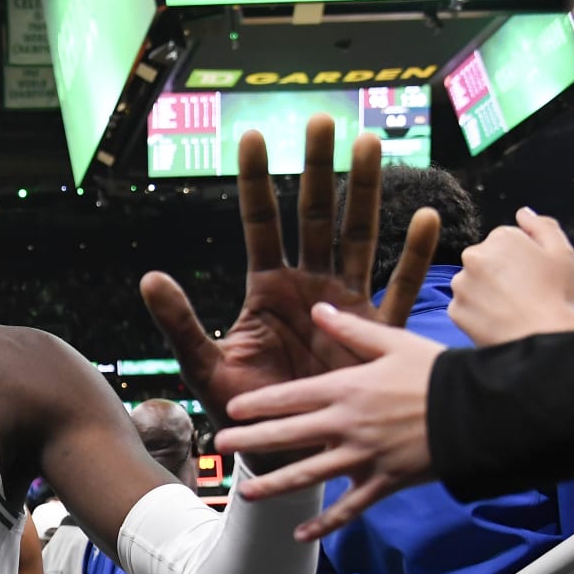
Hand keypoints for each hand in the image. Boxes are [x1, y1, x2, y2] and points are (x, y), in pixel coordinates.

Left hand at [141, 115, 440, 449]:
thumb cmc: (243, 411)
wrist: (283, 453)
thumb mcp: (204, 365)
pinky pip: (397, 290)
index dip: (255, 181)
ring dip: (365, 193)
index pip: (260, 223)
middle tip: (323, 120)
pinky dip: (412, 255)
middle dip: (318, 169)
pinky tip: (425, 218)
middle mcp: (308, 287)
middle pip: (314, 216)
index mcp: (267, 289)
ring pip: (358, 237)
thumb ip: (179, 322)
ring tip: (370, 146)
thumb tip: (149, 276)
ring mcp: (344, 306)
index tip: (251, 135)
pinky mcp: (373, 336)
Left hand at [215, 305, 444, 537]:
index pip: (291, 398)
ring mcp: (365, 457)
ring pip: (309, 475)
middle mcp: (348, 425)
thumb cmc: (439, 372)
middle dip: (251, 441)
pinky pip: (349, 508)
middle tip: (221, 447)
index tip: (232, 410)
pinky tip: (300, 535)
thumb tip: (319, 308)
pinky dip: (325, 524)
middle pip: (289, 436)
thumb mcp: (394, 342)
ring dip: (274, 485)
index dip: (258, 405)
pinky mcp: (385, 482)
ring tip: (245, 492)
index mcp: (348, 390)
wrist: (482, 410)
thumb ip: (351, 330)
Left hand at [449, 209, 573, 346]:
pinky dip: (478, 314)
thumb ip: (542, 226)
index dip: (522, 260)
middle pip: (485, 261)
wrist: (541, 338)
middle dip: (500, 274)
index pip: (505, 242)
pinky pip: (465, 308)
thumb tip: (522, 213)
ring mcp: (460, 284)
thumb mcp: (562, 252)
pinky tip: (498, 321)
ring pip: (473, 284)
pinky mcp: (454, 310)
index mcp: (500, 237)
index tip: (534, 276)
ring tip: (511, 309)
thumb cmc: (557, 295)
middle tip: (524, 294)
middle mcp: (473, 256)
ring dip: (486, 293)